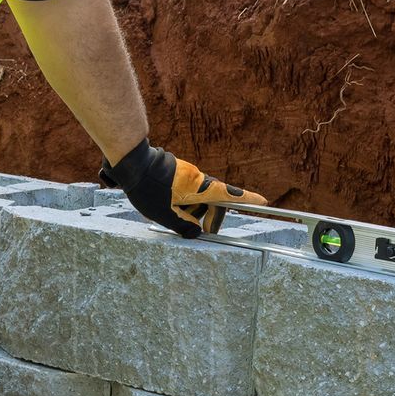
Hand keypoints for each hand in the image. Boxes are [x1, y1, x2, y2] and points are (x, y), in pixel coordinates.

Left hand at [99, 138, 265, 237]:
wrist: (131, 162)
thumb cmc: (147, 188)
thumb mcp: (164, 215)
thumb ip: (182, 226)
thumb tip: (195, 233)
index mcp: (199, 188)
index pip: (228, 195)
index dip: (247, 199)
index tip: (263, 202)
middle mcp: (197, 178)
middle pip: (213, 199)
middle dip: (211, 216)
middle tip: (205, 233)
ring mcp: (187, 173)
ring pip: (197, 195)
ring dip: (191, 208)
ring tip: (169, 214)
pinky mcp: (177, 171)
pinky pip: (185, 189)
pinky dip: (181, 200)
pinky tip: (163, 204)